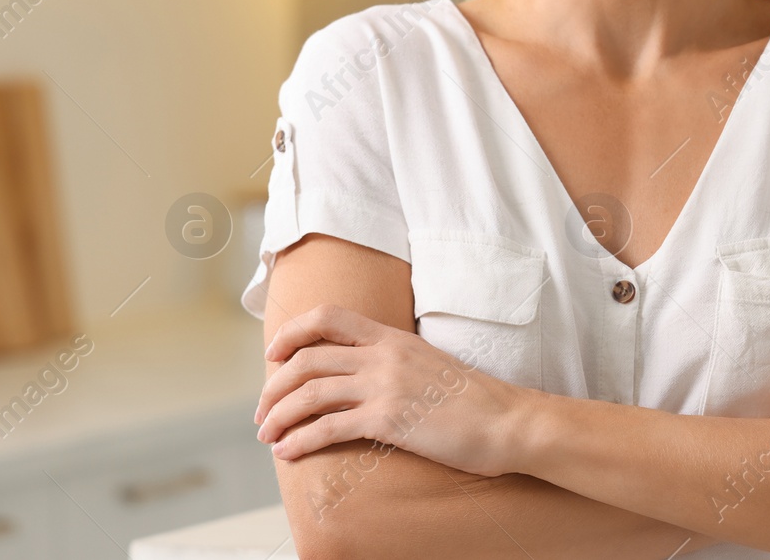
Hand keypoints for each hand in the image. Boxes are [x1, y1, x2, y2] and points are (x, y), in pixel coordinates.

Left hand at [255, 303, 530, 475]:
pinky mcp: (389, 420)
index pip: (328, 317)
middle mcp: (383, 355)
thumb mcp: (428, 363)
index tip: (274, 354)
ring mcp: (384, 386)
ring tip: (266, 435)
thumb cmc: (473, 400)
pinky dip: (300, 439)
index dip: (292, 332)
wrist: (508, 421)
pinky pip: (329, 427)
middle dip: (274, 386)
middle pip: (307, 359)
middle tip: (262, 410)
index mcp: (392, 337)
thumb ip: (394, 361)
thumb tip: (363, 375)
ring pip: (310, 393)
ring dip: (279, 415)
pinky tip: (288, 452)